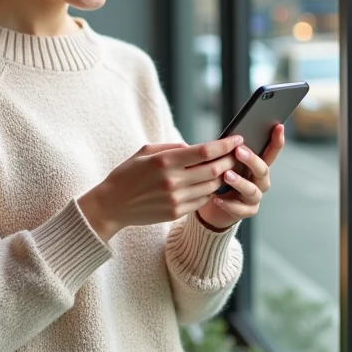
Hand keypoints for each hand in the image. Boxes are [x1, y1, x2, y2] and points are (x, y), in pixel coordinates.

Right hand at [78, 135, 243, 242]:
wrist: (112, 205)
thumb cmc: (127, 174)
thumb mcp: (145, 152)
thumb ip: (172, 147)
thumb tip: (195, 147)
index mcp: (165, 161)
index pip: (205, 151)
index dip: (225, 144)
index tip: (238, 138)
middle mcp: (173, 181)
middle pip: (214, 169)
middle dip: (231, 160)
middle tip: (239, 153)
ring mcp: (176, 199)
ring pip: (212, 186)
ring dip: (223, 177)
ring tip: (228, 168)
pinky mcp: (176, 213)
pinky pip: (202, 201)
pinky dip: (210, 191)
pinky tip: (211, 184)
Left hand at [196, 124, 284, 228]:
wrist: (213, 207)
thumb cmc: (220, 180)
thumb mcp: (225, 163)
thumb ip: (230, 153)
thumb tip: (227, 138)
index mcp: (257, 166)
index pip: (271, 152)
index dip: (276, 141)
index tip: (278, 127)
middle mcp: (260, 181)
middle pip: (262, 170)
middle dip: (251, 160)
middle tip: (238, 151)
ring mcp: (255, 197)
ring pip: (252, 190)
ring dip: (239, 182)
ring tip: (226, 175)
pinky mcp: (247, 211)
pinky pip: (240, 209)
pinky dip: (228, 204)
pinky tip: (217, 199)